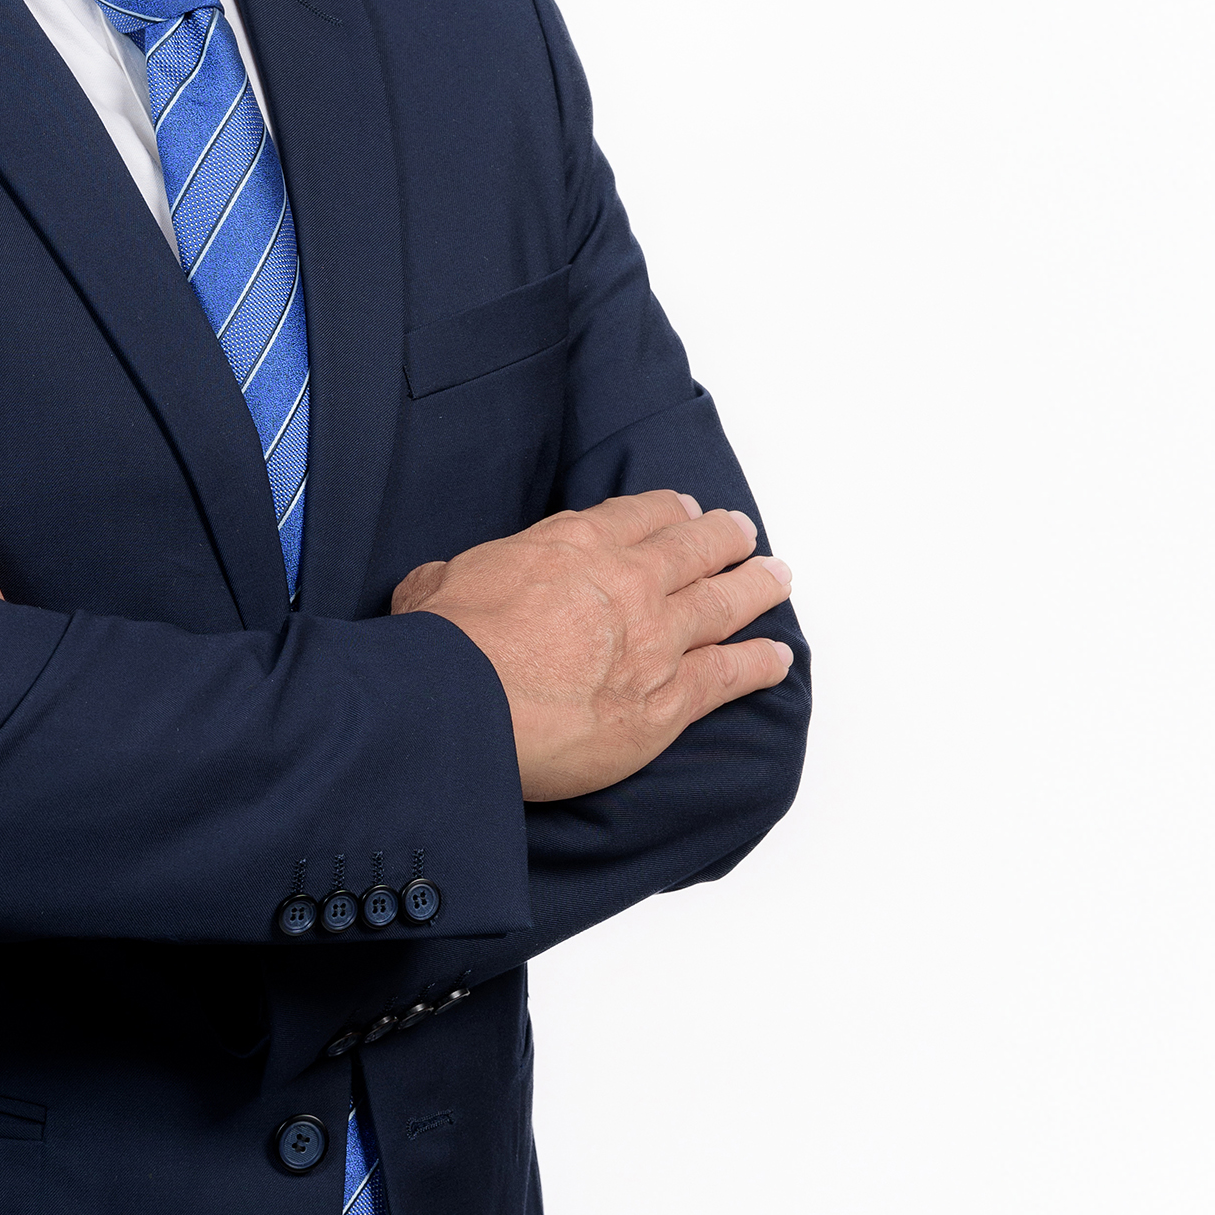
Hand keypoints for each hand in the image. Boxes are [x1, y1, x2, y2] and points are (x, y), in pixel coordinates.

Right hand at [389, 492, 793, 801]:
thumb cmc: (447, 647)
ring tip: (777, 578)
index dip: (668, 511)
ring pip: (724, 604)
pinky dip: (760, 664)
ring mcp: (657, 640)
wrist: (466, 705)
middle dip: (723, 538)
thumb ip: (453, 575)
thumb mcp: (436, 583)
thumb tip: (437, 584)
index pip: (638, 516)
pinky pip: (730, 675)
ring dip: (756, 587)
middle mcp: (628, 582)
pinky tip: (778, 658)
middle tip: (742, 533)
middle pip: (693, 549)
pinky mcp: (669, 700)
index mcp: (574, 544)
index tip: (684, 510)